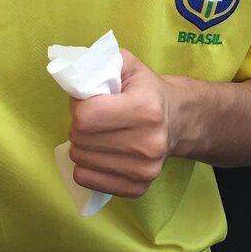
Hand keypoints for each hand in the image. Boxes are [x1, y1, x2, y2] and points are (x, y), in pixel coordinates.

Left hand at [68, 51, 175, 198]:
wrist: (178, 120)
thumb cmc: (146, 90)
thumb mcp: (127, 65)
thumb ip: (99, 62)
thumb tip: (72, 77)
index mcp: (145, 109)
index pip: (85, 116)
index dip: (79, 105)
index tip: (89, 101)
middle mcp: (148, 144)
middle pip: (80, 139)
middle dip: (79, 126)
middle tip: (94, 119)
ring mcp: (144, 170)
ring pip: (81, 160)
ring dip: (83, 146)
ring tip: (100, 134)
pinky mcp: (137, 188)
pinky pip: (87, 180)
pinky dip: (87, 166)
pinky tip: (103, 153)